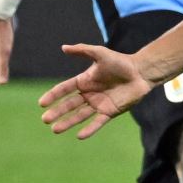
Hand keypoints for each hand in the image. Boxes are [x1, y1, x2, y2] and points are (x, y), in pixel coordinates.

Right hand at [37, 43, 153, 139]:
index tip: (42, 103)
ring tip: (55, 130)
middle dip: (57, 112)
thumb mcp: (100, 54)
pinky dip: (89, 129)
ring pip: (80, 115)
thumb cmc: (121, 62)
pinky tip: (79, 136)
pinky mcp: (110, 111)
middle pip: (69, 105)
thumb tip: (63, 47)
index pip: (64, 89)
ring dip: (68, 122)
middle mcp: (88, 94)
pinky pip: (97, 122)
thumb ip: (82, 50)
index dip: (53, 96)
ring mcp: (98, 104)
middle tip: (45, 120)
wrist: (141, 72)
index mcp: (84, 81)